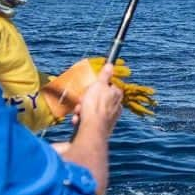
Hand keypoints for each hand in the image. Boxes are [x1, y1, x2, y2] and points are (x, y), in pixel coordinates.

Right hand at [42, 57, 156, 119]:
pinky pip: (88, 121)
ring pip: (92, 111)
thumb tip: (110, 65)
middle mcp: (116, 108)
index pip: (109, 87)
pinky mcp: (100, 130)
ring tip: (79, 112)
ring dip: (82, 110)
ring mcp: (108, 120)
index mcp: (117, 96)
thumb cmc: (96, 105)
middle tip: (82, 100)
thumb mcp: (99, 84)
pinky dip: (81, 120)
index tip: (90, 88)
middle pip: (98, 100)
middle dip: (86, 100)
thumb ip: (105, 75)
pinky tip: (77, 121)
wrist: (91, 130)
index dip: (97, 87)